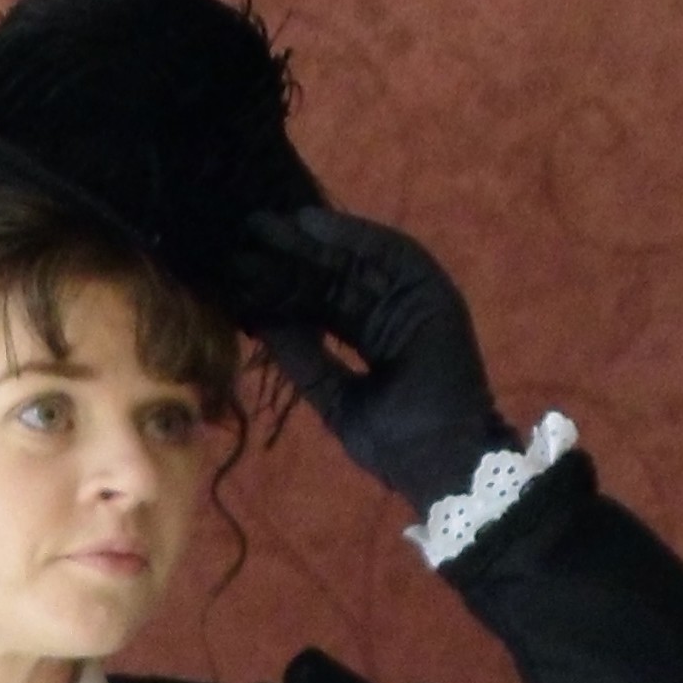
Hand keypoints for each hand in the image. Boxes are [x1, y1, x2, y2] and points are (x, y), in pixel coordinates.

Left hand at [227, 204, 517, 519]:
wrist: (442, 459)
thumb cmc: (396, 445)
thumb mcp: (335, 399)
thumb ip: (304, 360)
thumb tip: (263, 323)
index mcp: (371, 341)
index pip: (321, 307)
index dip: (283, 289)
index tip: (240, 271)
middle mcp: (389, 313)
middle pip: (334, 278)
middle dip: (291, 256)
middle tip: (245, 232)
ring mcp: (411, 299)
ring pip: (357, 260)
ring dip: (313, 240)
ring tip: (268, 223)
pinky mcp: (430, 289)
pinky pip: (390, 252)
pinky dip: (353, 235)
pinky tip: (311, 224)